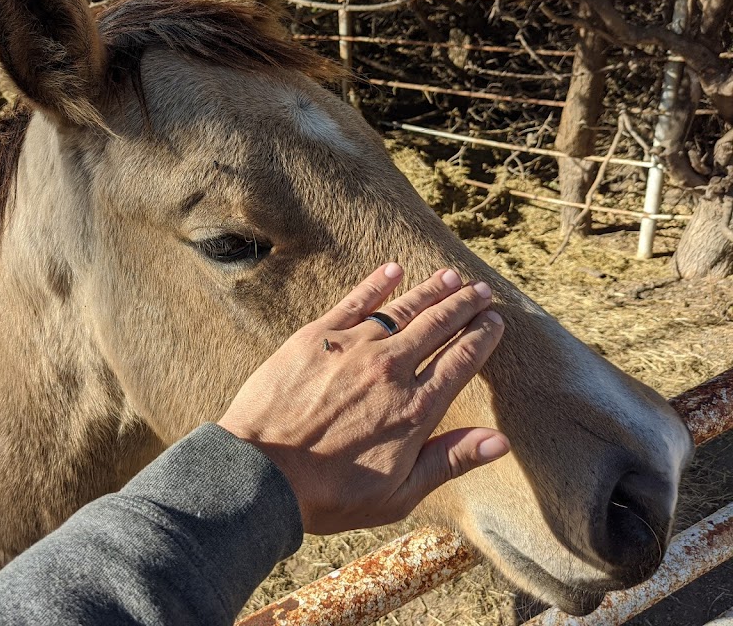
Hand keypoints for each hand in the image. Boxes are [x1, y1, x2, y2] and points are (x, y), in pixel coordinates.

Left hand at [217, 263, 508, 534]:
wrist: (262, 473)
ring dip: (431, 290)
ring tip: (450, 277)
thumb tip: (500, 441)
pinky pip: (355, 300)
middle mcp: (391, 369)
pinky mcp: (317, 336)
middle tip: (481, 290)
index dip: (482, 337)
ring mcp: (354, 348)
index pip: (461, 361)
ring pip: (402, 309)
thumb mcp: (399, 494)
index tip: (495, 322)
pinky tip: (394, 270)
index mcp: (415, 408)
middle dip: (464, 305)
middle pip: (438, 325)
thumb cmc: (330, 493)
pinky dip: (378, 283)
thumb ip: (450, 461)